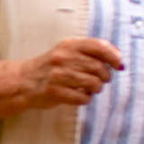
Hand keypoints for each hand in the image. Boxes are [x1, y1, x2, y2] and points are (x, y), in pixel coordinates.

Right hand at [0, 38, 124, 114]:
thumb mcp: (66, 51)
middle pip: (98, 68)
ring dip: (96, 88)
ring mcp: (57, 75)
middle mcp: (62, 58)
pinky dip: (85, 98)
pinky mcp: (54, 92)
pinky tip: (80, 95)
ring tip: (91, 88)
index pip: (98, 47)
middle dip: (105, 77)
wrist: (23, 81)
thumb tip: (118, 58)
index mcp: (68, 45)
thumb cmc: (51, 67)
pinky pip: (82, 97)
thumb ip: (90, 51)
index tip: (119, 65)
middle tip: (102, 80)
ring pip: (93, 83)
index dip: (113, 56)